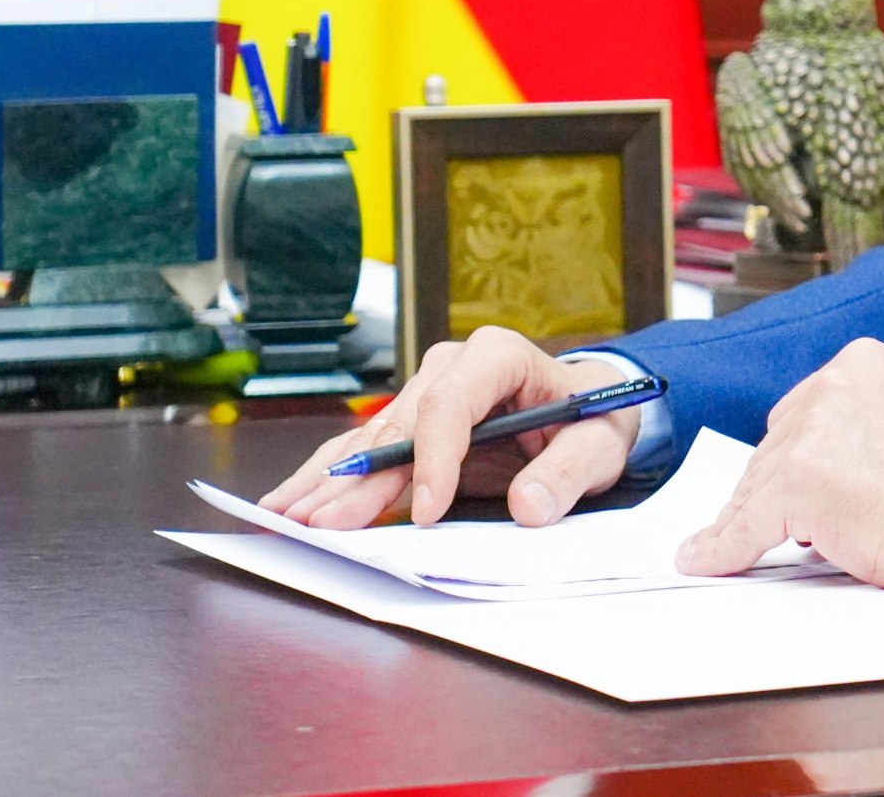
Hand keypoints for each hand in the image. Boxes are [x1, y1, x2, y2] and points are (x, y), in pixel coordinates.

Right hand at [258, 327, 643, 529]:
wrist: (584, 409)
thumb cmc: (592, 420)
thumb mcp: (599, 444)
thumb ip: (567, 473)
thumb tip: (528, 507)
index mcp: (499, 357)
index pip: (451, 403)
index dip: (434, 457)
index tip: (427, 511)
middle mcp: (451, 368)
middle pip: (398, 426)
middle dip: (360, 480)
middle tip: (322, 526)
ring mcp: (424, 394)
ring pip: (369, 441)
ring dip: (328, 483)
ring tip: (284, 519)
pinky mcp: (410, 426)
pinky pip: (363, 453)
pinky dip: (327, 481)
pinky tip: (287, 504)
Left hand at [677, 337, 883, 593]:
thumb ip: (854, 434)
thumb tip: (801, 484)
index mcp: (860, 363)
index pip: (798, 416)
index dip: (791, 461)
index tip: (779, 489)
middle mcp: (830, 386)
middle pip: (771, 449)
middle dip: (771, 492)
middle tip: (776, 529)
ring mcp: (812, 432)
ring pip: (756, 489)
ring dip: (751, 523)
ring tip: (732, 548)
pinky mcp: (799, 483)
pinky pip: (745, 526)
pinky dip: (723, 548)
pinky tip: (704, 558)